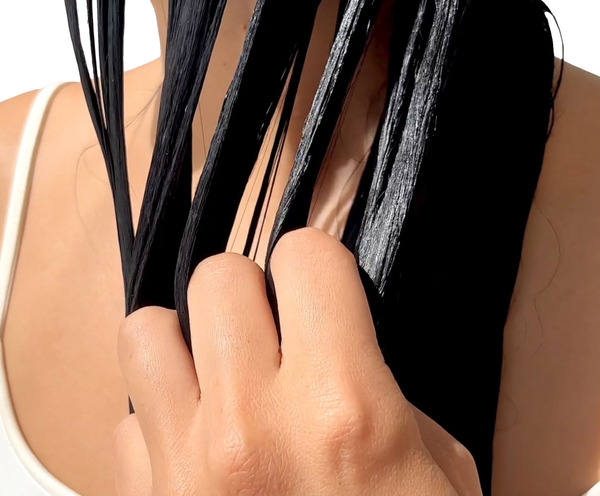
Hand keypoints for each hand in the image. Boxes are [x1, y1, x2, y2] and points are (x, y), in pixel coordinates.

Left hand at [113, 228, 481, 494]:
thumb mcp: (435, 467)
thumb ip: (380, 384)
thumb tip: (331, 339)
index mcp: (343, 407)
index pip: (305, 255)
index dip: (315, 264)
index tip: (318, 287)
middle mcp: (253, 425)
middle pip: (217, 277)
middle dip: (248, 292)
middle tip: (270, 330)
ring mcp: (183, 467)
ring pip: (144, 329)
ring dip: (184, 340)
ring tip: (218, 370)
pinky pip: (126, 413)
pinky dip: (158, 413)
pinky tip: (195, 440)